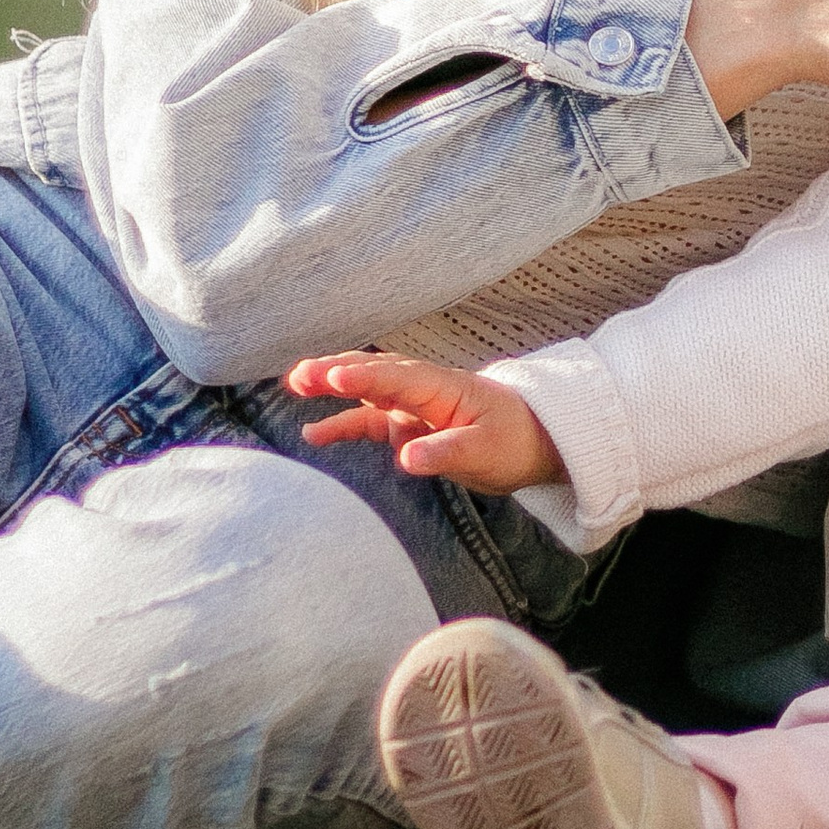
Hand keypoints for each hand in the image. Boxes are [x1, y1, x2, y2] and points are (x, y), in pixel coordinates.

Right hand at [288, 352, 562, 493]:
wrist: (531, 440)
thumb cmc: (512, 441)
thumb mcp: (486, 452)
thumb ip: (446, 452)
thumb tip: (406, 457)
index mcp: (443, 388)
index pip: (398, 379)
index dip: (365, 378)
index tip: (333, 378)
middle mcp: (423, 390)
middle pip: (375, 374)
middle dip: (337, 370)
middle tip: (301, 375)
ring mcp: (413, 405)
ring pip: (367, 390)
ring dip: (333, 385)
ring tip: (297, 384)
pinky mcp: (408, 423)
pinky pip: (370, 420)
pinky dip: (343, 423)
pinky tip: (314, 433)